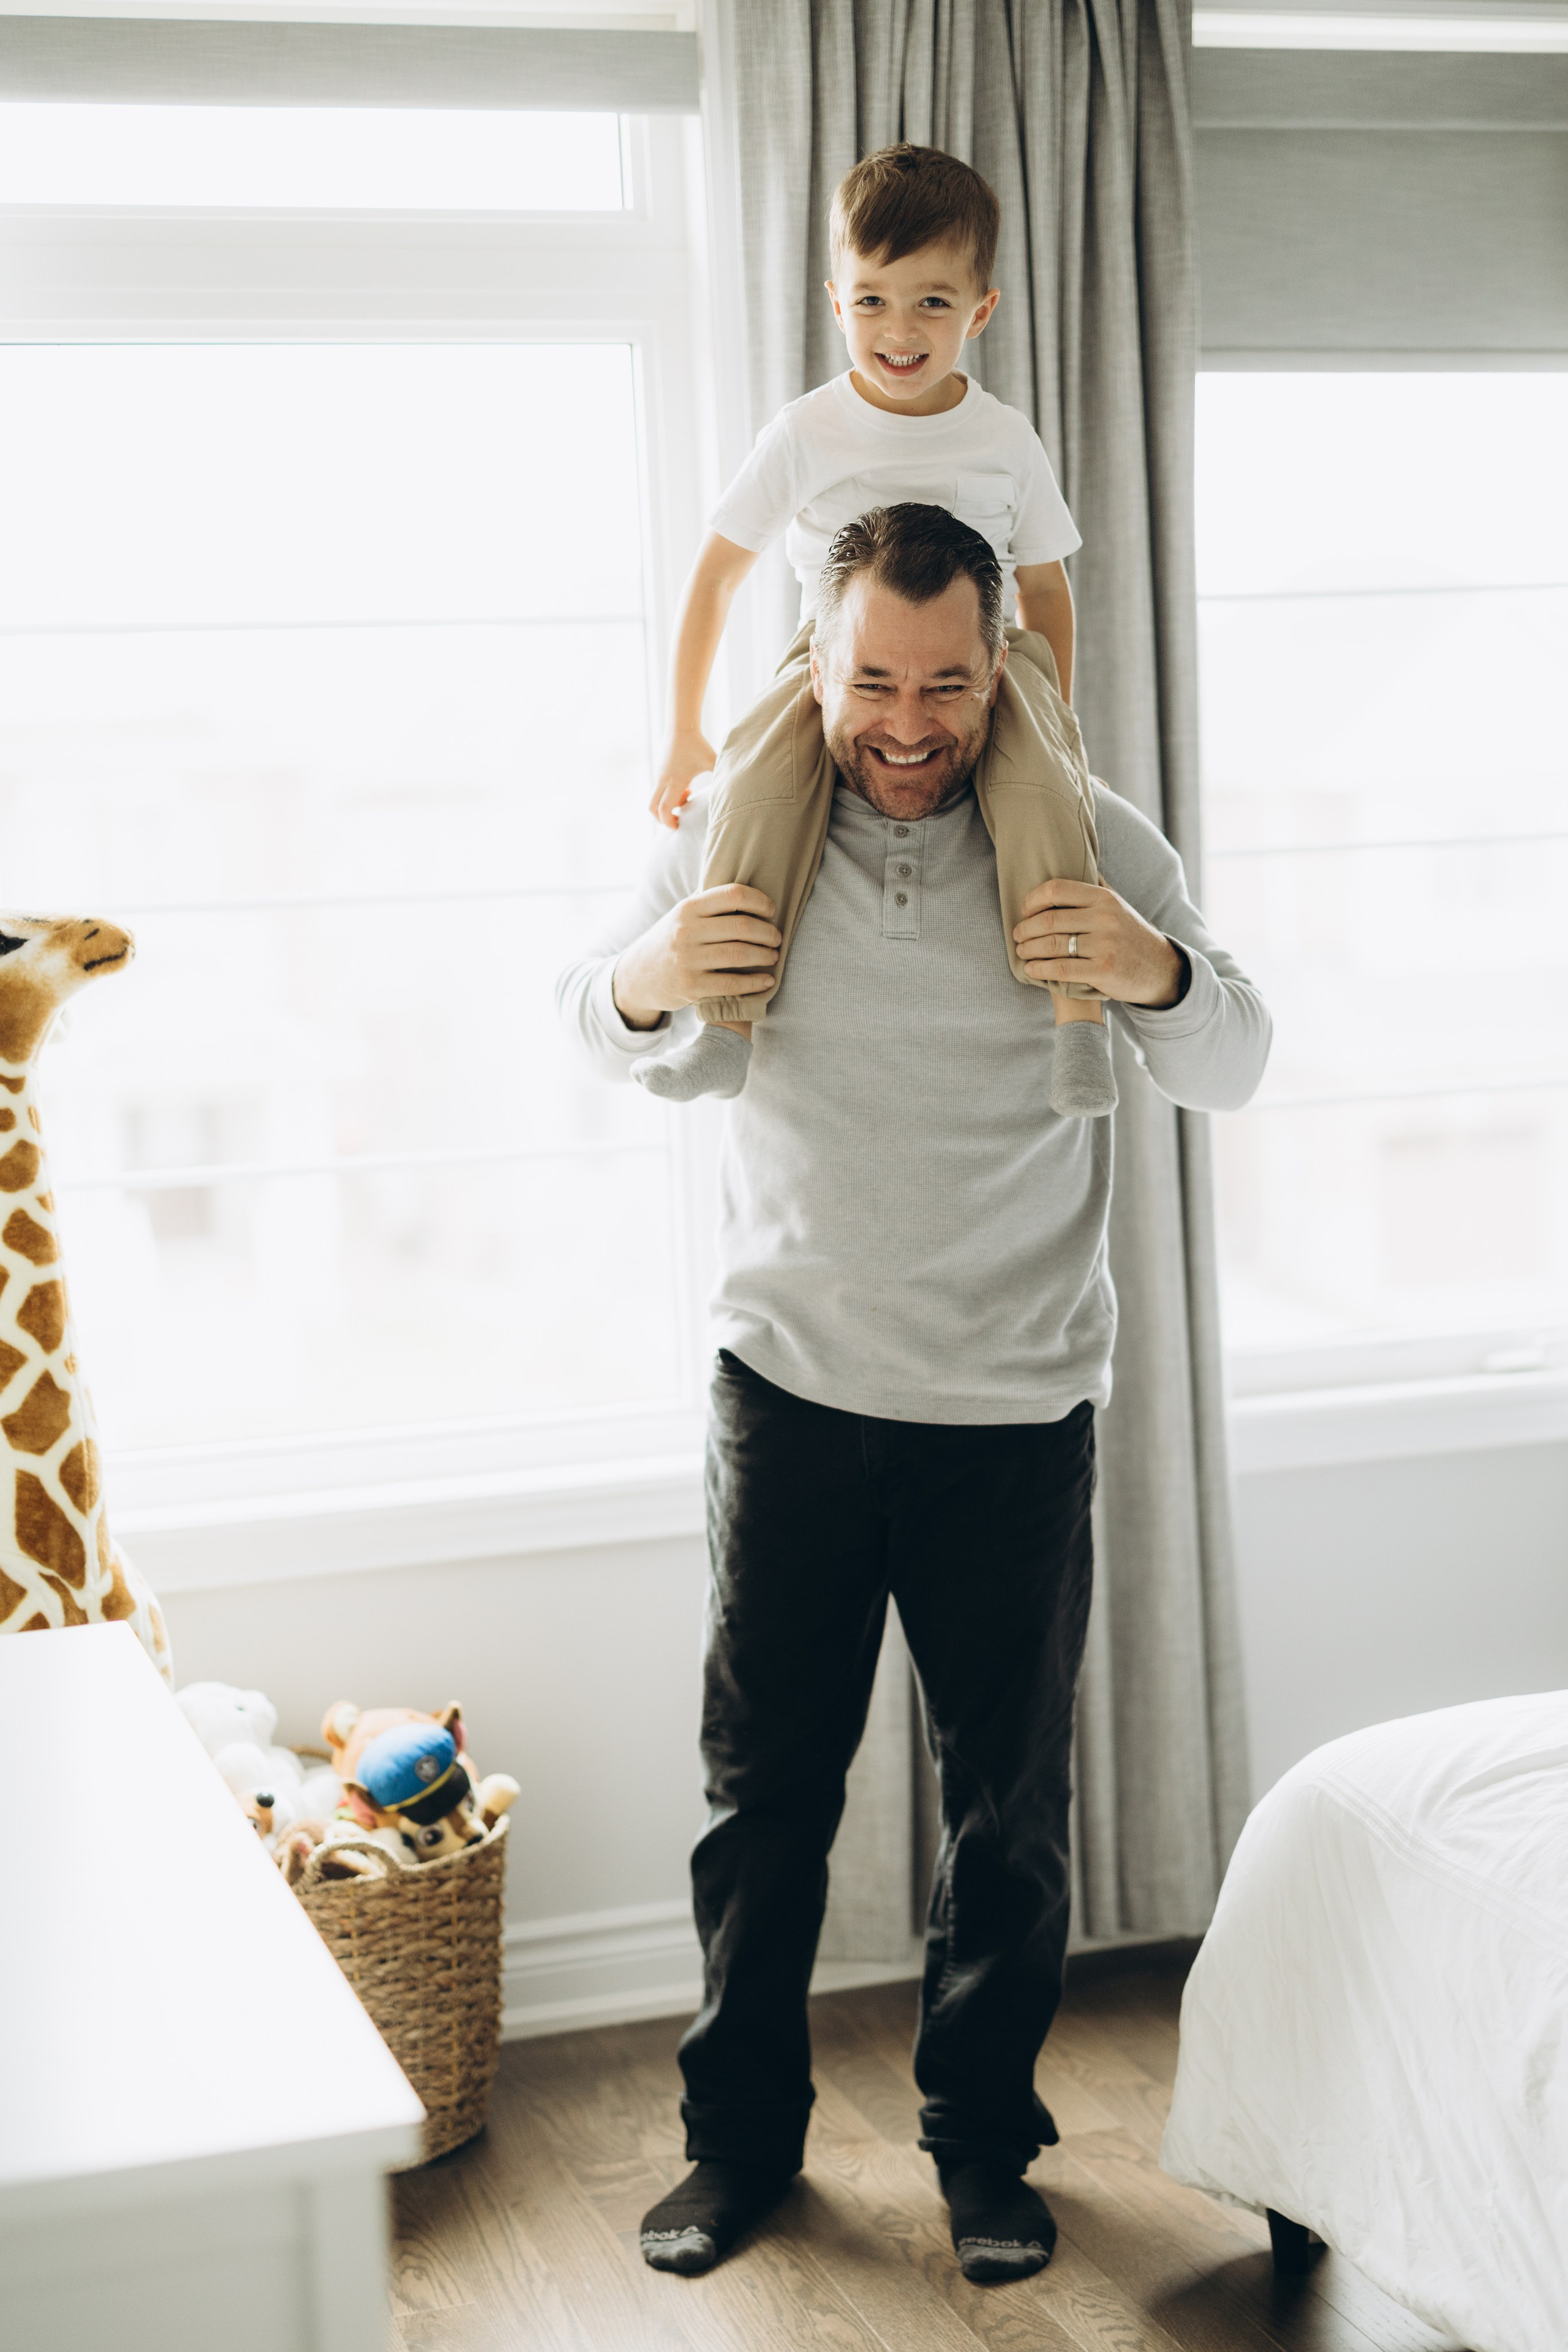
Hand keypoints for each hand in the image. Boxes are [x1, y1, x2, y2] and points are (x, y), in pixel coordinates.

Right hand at [612, 885, 781, 1030]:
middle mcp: (686, 931)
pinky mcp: (691, 987)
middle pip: (741, 926)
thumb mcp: (681, 916)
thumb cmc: (670, 941)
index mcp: (687, 908)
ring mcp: (687, 960)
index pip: (733, 894)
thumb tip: (748, 891)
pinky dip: (755, 982)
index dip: (759, 901)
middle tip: (777, 938)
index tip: (771, 910)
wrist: (637, 976)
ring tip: (773, 955)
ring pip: (739, 955)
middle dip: (768, 932)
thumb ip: (709, 904)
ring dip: (765, 955)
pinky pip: (732, 983)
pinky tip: (768, 980)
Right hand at [651, 731, 717, 829]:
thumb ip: (721, 775)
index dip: (669, 822)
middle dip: (661, 819)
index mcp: (675, 781)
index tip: (678, 826)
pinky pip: (658, 789)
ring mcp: (658, 775)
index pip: (665, 809)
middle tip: (676, 821)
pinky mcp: (658, 770)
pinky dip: (667, 794)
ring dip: (667, 804)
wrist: (680, 726)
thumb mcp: (712, 761)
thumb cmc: (697, 744)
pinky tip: (685, 786)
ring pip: (655, 798)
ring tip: (686, 798)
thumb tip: (732, 787)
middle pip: (652, 808)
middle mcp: (663, 780)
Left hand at [1013, 878, 1184, 1007]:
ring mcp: (1105, 945)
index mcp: (1103, 898)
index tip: (1023, 911)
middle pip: (1049, 921)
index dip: (1032, 900)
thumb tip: (1070, 859)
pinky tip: (1031, 970)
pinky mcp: (1104, 971)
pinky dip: (1040, 970)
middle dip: (1025, 930)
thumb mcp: (1117, 905)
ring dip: (1029, 950)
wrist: (1160, 968)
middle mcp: (1105, 918)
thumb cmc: (1129, 934)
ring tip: (1021, 952)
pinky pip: (1061, 969)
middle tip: (1017, 936)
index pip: (1056, 890)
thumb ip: (1094, 887)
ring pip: (1052, 946)